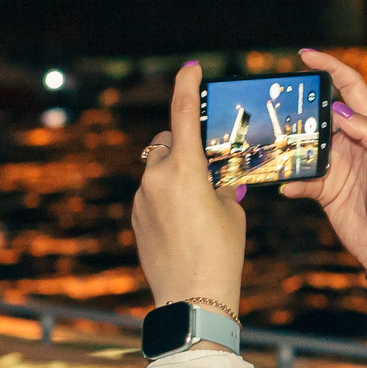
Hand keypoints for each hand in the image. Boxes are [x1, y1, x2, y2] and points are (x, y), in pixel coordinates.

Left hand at [132, 60, 245, 313]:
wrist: (192, 298)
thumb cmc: (221, 253)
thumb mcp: (231, 211)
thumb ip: (220, 186)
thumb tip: (216, 180)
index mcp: (184, 169)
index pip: (183, 114)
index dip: (186, 86)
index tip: (191, 69)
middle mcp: (156, 177)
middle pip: (168, 143)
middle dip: (185, 144)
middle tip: (209, 162)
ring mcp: (141, 198)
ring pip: (159, 169)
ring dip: (177, 174)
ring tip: (200, 203)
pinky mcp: (135, 217)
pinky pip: (152, 193)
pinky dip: (167, 196)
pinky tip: (186, 222)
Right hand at [284, 47, 366, 285]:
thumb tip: (339, 110)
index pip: (351, 88)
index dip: (331, 67)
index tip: (306, 55)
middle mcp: (353, 143)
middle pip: (321, 113)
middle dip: (301, 104)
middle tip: (278, 101)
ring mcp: (337, 166)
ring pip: (306, 145)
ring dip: (290, 143)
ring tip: (273, 142)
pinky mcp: (325, 191)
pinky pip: (301, 180)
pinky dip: (291, 181)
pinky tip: (287, 186)